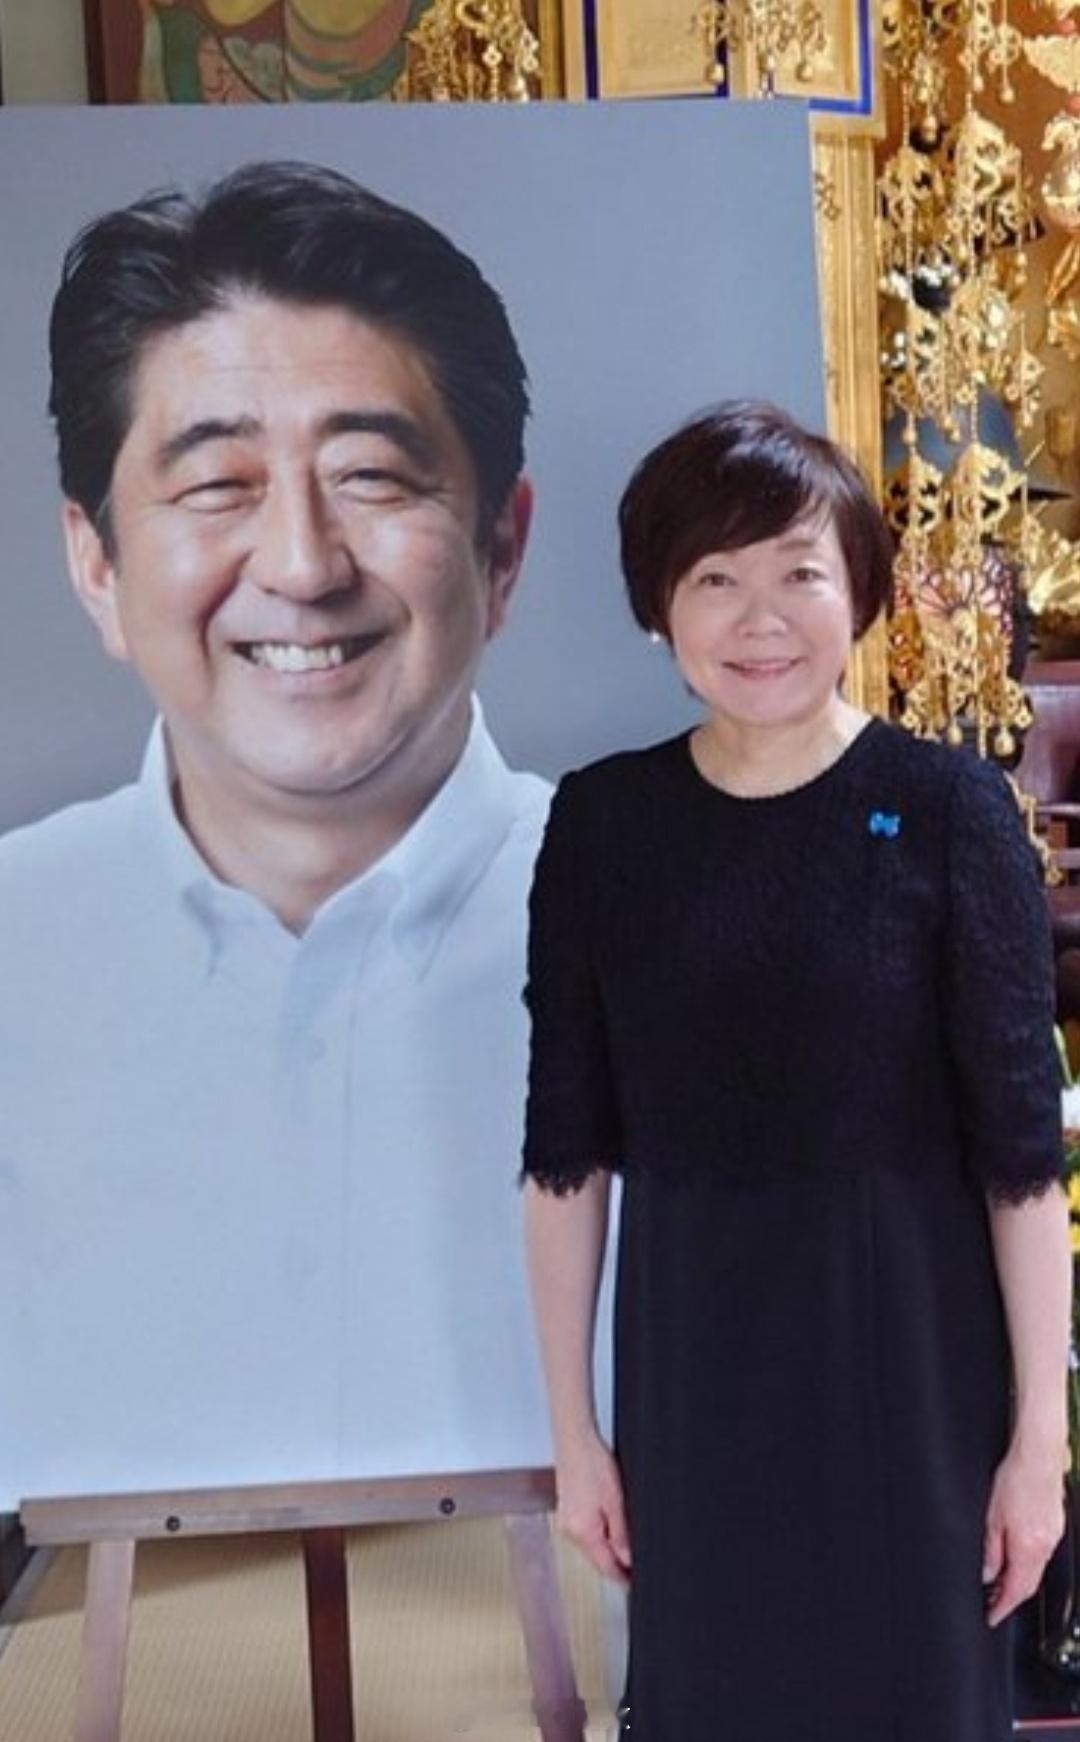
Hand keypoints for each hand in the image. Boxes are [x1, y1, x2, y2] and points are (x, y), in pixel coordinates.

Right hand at [554, 1432, 631, 1586]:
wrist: (574, 1438)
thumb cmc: (592, 1462)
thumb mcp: (616, 1501)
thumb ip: (622, 1534)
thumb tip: (628, 1560)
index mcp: (582, 1532)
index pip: (605, 1567)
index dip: (623, 1578)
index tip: (636, 1585)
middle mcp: (570, 1531)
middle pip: (598, 1558)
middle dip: (617, 1562)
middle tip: (638, 1564)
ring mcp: (566, 1521)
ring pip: (592, 1545)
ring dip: (609, 1546)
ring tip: (627, 1537)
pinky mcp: (567, 1511)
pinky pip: (586, 1531)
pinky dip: (599, 1533)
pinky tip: (610, 1520)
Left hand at [982, 1439, 1065, 1626]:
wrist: (1039, 1456)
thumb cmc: (1015, 1478)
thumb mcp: (992, 1517)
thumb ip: (990, 1549)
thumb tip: (987, 1574)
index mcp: (1028, 1548)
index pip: (1016, 1590)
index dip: (1002, 1607)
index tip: (991, 1616)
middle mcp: (1045, 1546)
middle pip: (1029, 1585)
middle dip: (1010, 1599)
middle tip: (993, 1604)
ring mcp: (1053, 1536)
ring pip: (1036, 1571)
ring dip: (1019, 1581)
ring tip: (1000, 1584)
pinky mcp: (1056, 1525)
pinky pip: (1042, 1555)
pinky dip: (1028, 1564)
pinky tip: (1016, 1558)